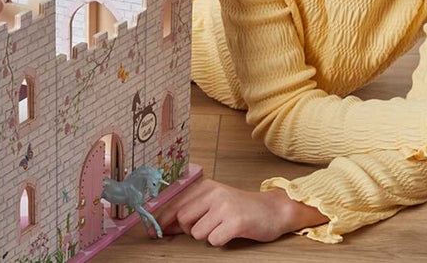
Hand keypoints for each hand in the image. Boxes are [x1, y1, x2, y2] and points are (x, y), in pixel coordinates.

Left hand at [158, 178, 327, 245]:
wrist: (273, 211)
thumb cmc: (241, 209)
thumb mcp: (214, 203)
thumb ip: (189, 212)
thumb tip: (161, 227)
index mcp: (206, 186)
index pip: (174, 204)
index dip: (161, 220)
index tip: (152, 232)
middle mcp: (214, 193)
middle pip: (183, 220)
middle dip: (190, 230)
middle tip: (208, 226)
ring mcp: (225, 207)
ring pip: (197, 233)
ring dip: (208, 235)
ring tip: (223, 227)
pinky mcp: (235, 221)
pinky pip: (213, 240)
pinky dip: (220, 241)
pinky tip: (231, 232)